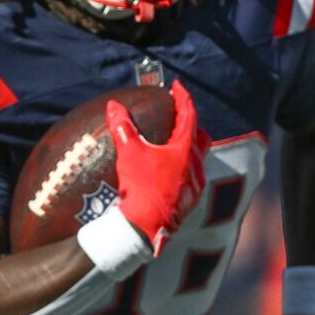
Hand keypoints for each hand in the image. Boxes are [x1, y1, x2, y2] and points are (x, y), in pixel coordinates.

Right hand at [106, 81, 209, 253]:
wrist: (146, 227)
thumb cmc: (141, 188)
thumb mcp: (129, 153)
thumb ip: (122, 127)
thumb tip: (114, 106)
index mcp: (185, 150)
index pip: (189, 115)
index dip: (183, 98)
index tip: (177, 87)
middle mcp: (196, 166)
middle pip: (200, 138)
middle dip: (191, 125)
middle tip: (178, 118)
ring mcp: (196, 185)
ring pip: (197, 159)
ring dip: (186, 149)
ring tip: (170, 146)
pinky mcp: (190, 201)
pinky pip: (191, 177)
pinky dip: (182, 168)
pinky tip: (167, 173)